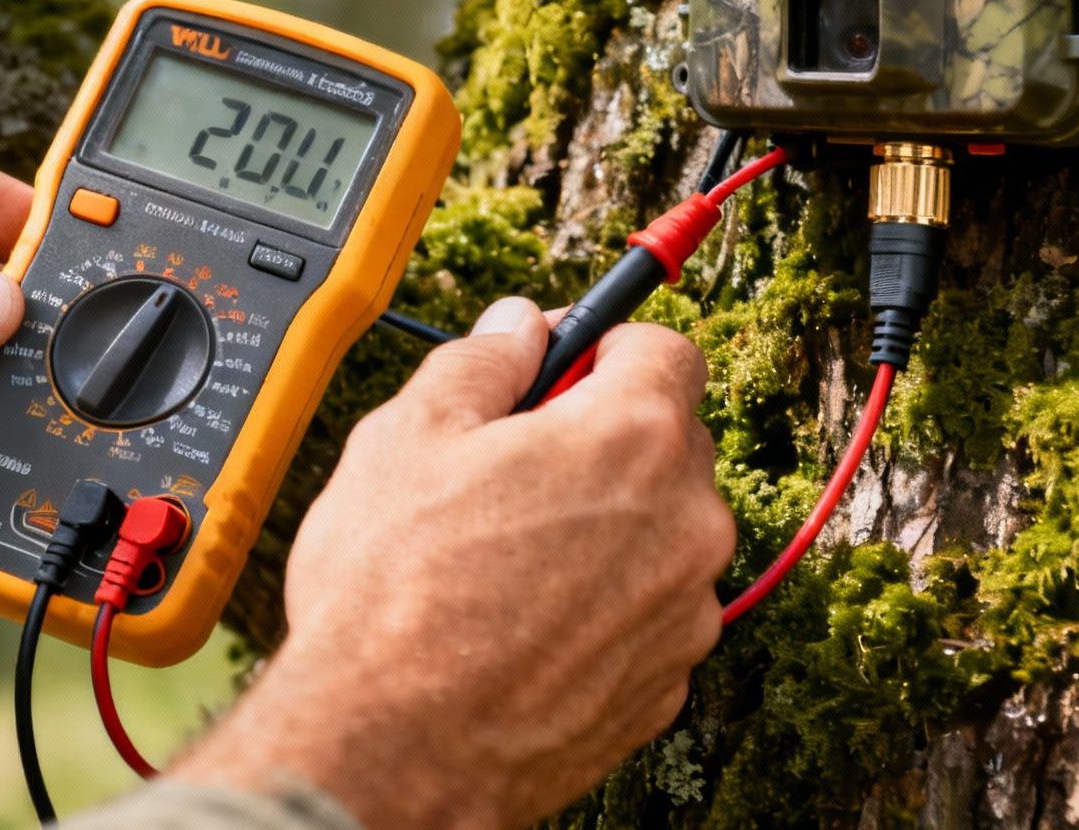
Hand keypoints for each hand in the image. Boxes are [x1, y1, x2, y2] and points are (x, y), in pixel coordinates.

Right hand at [164, 298, 733, 828]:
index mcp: (634, 439)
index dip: (608, 345)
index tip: (563, 364)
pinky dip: (600, 608)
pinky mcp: (663, 687)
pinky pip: (646, 616)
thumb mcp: (408, 436)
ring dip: (604, 529)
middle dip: (602, 438)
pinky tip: (522, 623)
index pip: (668, 349)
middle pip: (669, 442)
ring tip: (502, 560)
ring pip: (658, 535)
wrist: (392, 751)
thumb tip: (515, 327)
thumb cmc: (394, 596)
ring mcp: (683, 615)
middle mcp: (686, 524)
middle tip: (511, 464)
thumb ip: (481, 360)